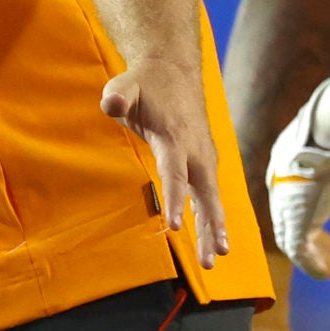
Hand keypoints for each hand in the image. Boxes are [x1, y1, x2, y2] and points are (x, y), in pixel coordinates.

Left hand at [101, 56, 226, 267]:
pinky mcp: (205, 162)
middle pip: (205, 195)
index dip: (175, 200)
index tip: (175, 227)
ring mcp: (204, 158)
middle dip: (212, 226)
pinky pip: (209, 194)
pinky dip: (213, 217)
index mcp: (175, 138)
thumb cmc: (145, 84)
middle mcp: (196, 152)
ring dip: (216, 228)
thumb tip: (112, 104)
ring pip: (212, 198)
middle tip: (216, 256)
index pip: (175, 174)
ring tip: (217, 259)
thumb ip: (117, 95)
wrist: (174, 71)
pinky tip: (213, 241)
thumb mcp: (125, 85)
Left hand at [267, 73, 329, 279]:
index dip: (305, 214)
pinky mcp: (295, 219)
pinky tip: (327, 274)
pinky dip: (311, 264)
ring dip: (310, 257)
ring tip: (328, 269)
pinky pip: (297, 250)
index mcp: (285, 165)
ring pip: (291, 239)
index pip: (290, 197)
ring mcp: (285, 204)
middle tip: (327, 254)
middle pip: (288, 220)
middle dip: (308, 239)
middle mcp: (280, 186)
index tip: (321, 226)